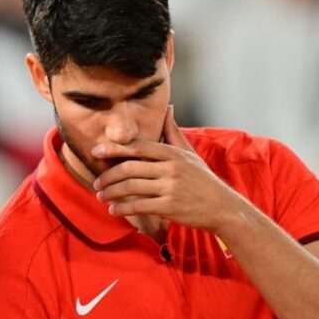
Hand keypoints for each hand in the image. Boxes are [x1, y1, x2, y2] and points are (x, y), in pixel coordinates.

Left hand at [91, 106, 246, 232]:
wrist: (223, 207)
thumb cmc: (203, 179)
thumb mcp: (190, 153)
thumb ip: (173, 132)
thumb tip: (167, 108)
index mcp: (172, 153)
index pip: (137, 147)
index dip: (114, 149)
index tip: (96, 152)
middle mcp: (171, 168)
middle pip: (129, 168)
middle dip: (108, 176)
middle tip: (97, 183)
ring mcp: (170, 188)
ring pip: (131, 188)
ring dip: (111, 193)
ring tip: (101, 196)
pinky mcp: (170, 207)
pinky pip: (139, 206)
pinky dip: (122, 209)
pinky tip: (114, 210)